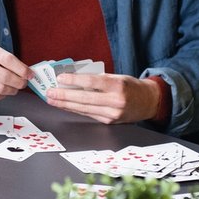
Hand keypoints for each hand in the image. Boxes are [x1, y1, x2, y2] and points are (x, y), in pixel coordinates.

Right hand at [0, 40, 29, 101]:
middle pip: (6, 77)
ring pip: (0, 89)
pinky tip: (2, 92)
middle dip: (19, 82)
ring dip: (12, 90)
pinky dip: (1, 96)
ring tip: (14, 88)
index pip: (8, 60)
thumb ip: (5, 58)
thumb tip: (26, 72)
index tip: (30, 74)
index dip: (22, 69)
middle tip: (23, 84)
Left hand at [46, 73, 160, 123]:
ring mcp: (112, 114)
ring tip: (52, 100)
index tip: (60, 78)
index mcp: (118, 85)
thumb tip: (74, 78)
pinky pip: (88, 114)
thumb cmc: (131, 87)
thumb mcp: (118, 77)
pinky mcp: (109, 121)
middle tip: (50, 92)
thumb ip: (98, 78)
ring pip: (84, 109)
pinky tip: (65, 106)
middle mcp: (116, 101)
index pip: (92, 82)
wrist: (148, 102)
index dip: (75, 80)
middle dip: (65, 95)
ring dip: (66, 104)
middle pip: (85, 98)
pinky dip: (75, 109)